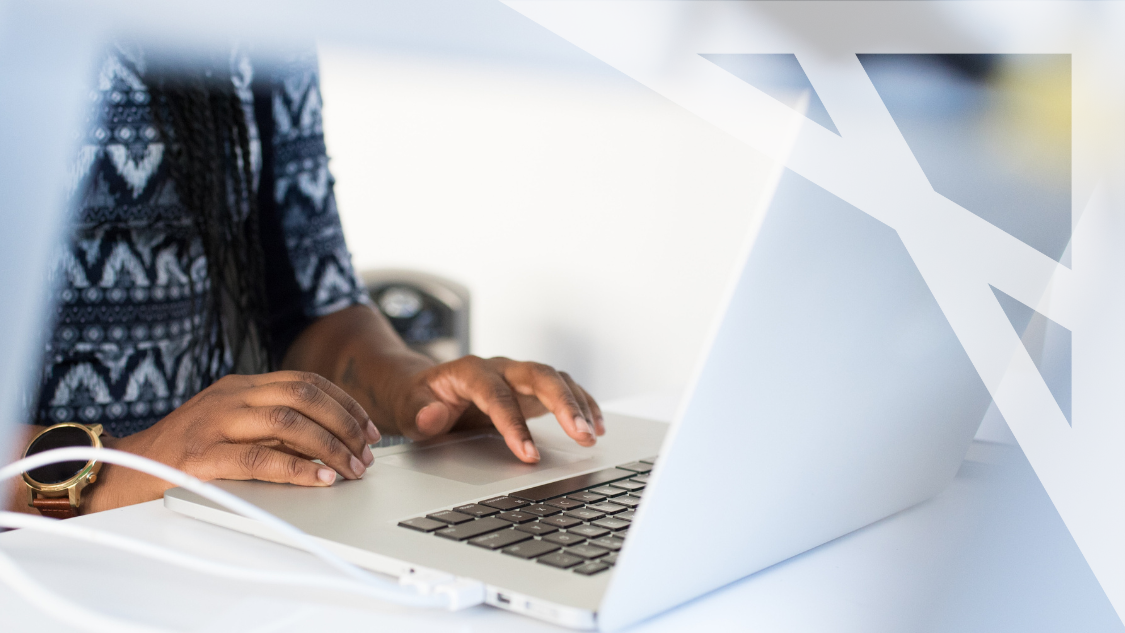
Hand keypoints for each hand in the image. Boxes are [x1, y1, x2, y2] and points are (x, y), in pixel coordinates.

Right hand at [90, 371, 379, 510]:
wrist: (122, 469)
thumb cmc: (184, 452)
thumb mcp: (232, 427)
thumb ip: (273, 429)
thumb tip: (331, 441)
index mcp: (241, 386)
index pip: (306, 383)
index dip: (345, 404)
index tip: (370, 429)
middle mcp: (231, 397)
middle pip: (304, 396)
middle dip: (345, 424)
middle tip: (367, 452)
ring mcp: (214, 423)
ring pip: (288, 422)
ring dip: (330, 447)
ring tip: (351, 468)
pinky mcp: (201, 456)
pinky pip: (259, 459)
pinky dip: (297, 469)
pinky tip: (319, 479)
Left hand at [390, 356, 604, 463]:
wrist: (423, 388)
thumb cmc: (418, 399)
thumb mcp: (408, 408)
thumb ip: (418, 412)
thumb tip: (432, 415)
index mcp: (469, 371)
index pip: (497, 394)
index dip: (514, 424)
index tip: (528, 454)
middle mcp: (499, 367)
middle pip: (538, 375)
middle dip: (563, 404)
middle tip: (581, 435)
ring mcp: (517, 376)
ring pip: (556, 380)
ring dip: (578, 405)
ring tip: (592, 435)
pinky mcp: (530, 388)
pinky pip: (563, 389)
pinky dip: (582, 404)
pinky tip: (596, 426)